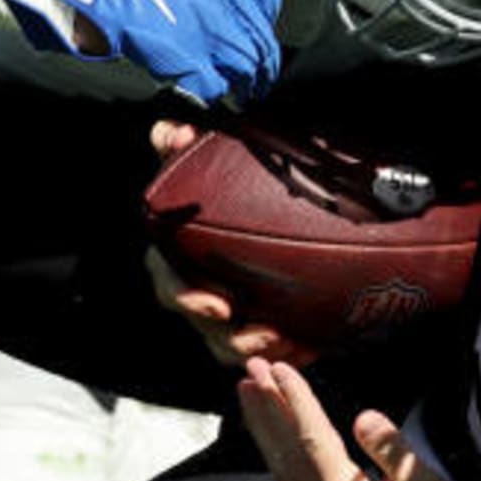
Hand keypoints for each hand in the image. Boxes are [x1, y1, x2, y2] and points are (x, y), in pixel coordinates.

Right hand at [40, 0, 333, 106]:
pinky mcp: (188, 58)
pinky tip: (210, 91)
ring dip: (246, 83)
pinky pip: (217, 86)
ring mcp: (210, 29)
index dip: (263, 18)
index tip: (254, 28)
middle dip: (262, 62)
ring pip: (247, 68)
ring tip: (242, 89)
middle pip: (263, 41)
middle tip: (257, 74)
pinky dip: (215, 93)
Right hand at [145, 120, 319, 366]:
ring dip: (260, 348)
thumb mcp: (197, 162)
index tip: (219, 306)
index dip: (188, 299)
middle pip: (205, 326)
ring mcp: (225, 309)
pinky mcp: (254, 319)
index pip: (170, 284)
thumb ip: (179, 147)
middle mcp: (196, 287)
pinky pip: (265, 343)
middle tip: (264, 334)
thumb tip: (170, 133)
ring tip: (290, 343)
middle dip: (232, 337)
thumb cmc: (213, 186)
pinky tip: (311, 344)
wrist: (247, 199)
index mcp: (176, 256)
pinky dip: (287, 347)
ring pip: (232, 343)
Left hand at [239, 357, 476, 480]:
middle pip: (284, 448)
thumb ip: (395, 452)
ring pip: (278, 463)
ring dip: (262, 424)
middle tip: (250, 366)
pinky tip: (270, 435)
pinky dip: (272, 447)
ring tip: (246, 390)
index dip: (296, 400)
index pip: (312, 438)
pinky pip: (286, 476)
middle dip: (266, 404)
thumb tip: (364, 417)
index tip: (280, 367)